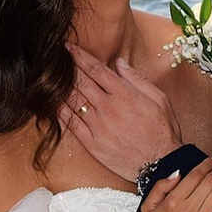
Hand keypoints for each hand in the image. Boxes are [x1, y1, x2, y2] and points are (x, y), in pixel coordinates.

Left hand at [64, 50, 177, 174]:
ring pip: (72, 101)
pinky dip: (61, 112)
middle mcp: (108, 107)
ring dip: (60, 87)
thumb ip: (136, 79)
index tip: (68, 48)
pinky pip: (71, 125)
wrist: (161, 163)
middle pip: (80, 82)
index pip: (95, 69)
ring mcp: (98, 126)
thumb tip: (119, 63)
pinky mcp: (92, 144)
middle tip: (55, 59)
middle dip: (66, 68)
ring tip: (49, 78)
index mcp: (124, 94)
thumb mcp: (159, 98)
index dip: (79, 56)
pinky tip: (53, 104)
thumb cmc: (162, 130)